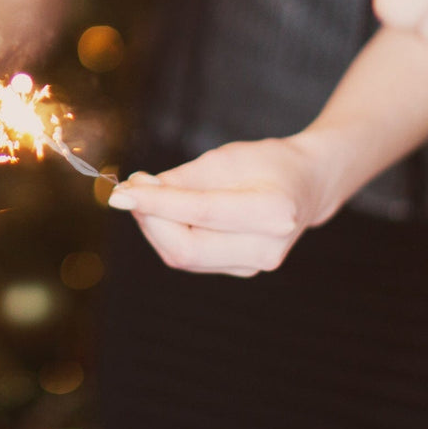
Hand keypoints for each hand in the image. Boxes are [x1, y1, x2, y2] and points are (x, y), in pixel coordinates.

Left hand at [107, 136, 330, 276]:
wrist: (307, 185)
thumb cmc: (267, 163)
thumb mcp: (225, 158)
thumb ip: (181, 179)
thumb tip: (137, 190)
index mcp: (272, 212)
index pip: (200, 212)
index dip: (155, 203)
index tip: (120, 191)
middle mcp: (266, 248)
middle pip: (187, 249)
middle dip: (148, 220)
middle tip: (131, 189)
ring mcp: (255, 266)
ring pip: (184, 257)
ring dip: (154, 227)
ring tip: (146, 194)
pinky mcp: (242, 270)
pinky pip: (192, 258)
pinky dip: (169, 234)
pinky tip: (164, 211)